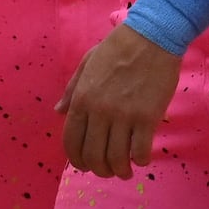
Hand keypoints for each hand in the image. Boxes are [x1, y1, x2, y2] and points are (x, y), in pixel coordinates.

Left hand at [58, 23, 181, 177]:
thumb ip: (71, 90)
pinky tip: (141, 159)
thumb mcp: (86, 64)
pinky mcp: (147, 117)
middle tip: (107, 171)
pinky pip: (140, 149)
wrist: (151, 37)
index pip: (71, 140)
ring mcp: (124, 115)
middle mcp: (99, 111)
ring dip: (119, 170)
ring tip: (125, 170)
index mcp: (81, 99)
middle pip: (93, 155)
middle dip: (98, 170)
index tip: (84, 166)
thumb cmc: (117, 48)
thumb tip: (57, 113)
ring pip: (116, 157)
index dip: (76, 159)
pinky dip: (139, 160)